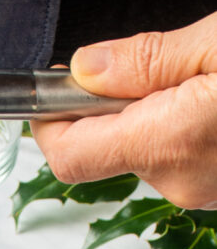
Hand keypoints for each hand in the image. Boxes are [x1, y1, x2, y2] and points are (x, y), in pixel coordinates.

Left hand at [31, 13, 216, 209]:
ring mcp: (199, 188)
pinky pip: (172, 156)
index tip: (52, 86)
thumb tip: (85, 69)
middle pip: (103, 149)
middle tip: (139, 64)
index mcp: (170, 142)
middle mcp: (178, 180)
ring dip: (146, 113)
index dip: (48, 121)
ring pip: (139, 150)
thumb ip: (147, 59)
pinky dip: (174, 125)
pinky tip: (206, 97)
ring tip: (191, 76)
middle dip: (108, 106)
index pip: (68, 154)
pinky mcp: (215, 187)